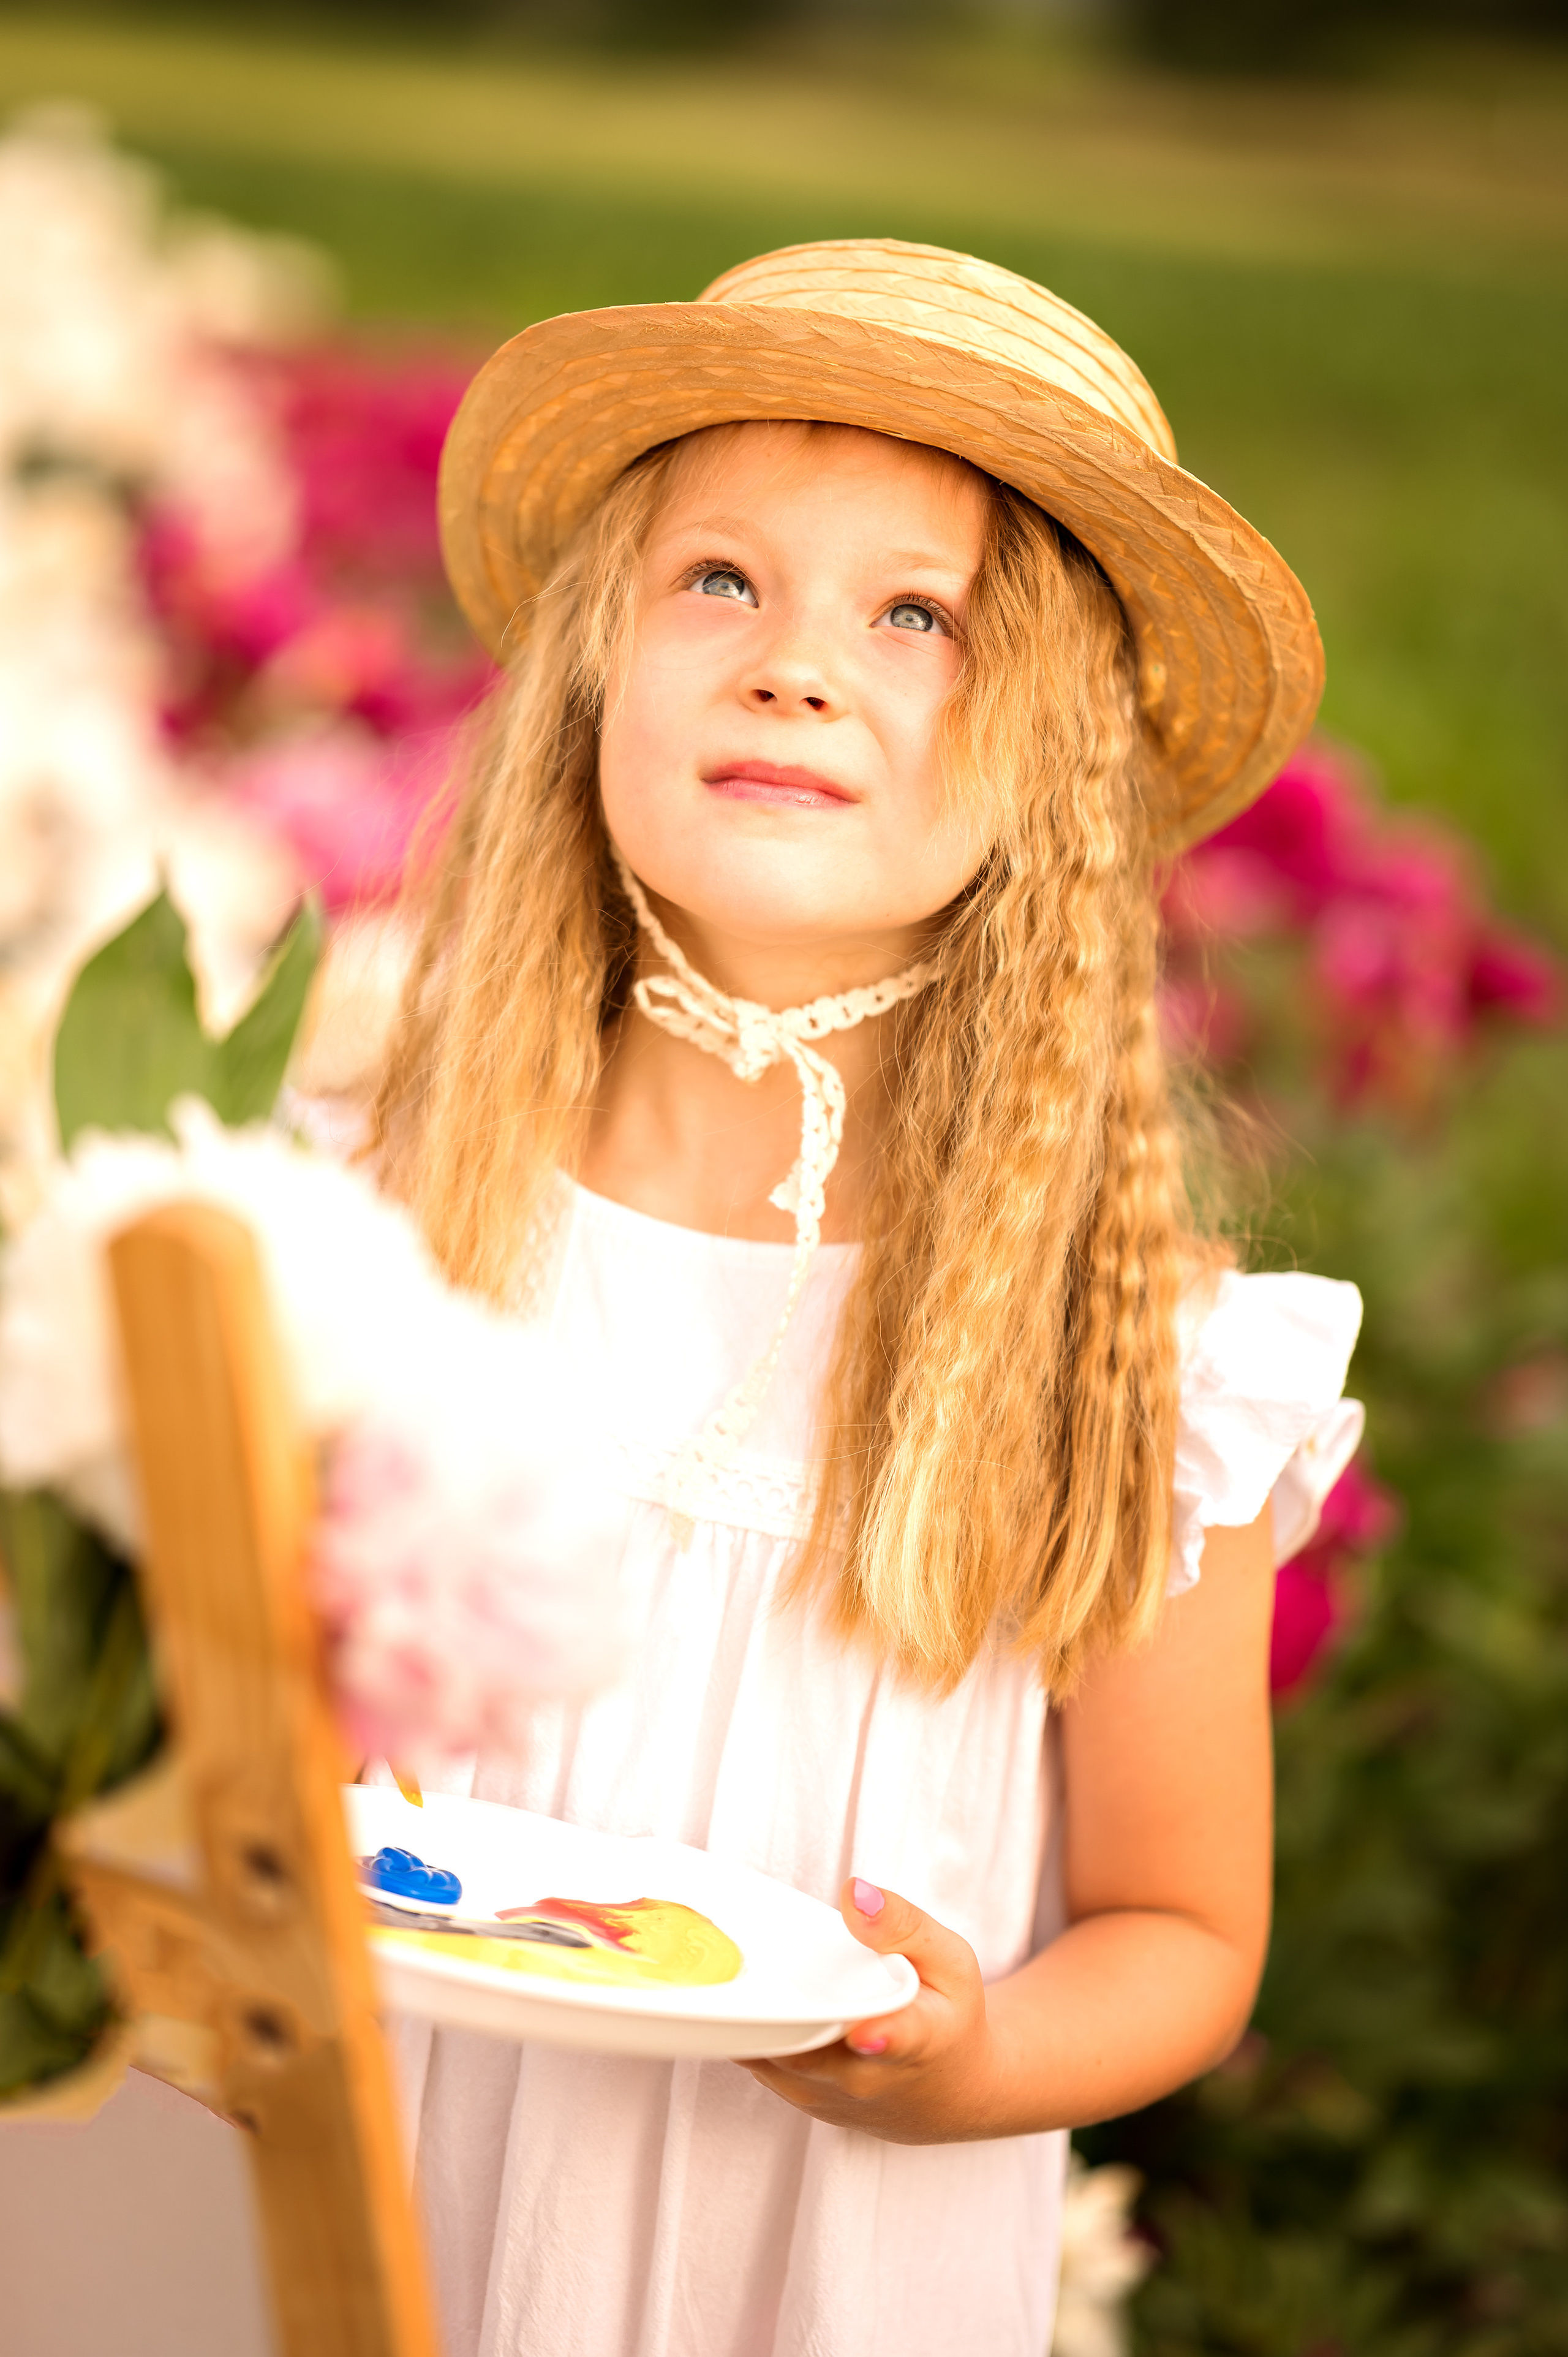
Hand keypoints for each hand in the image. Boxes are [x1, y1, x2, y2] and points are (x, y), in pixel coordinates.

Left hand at [738, 1879, 1004, 2144]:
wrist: (947, 2091)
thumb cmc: (949, 2015)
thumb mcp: (949, 1960)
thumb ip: (903, 1924)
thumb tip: (856, 1893)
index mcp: (919, 2039)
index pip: (899, 2041)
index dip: (881, 2036)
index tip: (865, 2031)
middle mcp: (870, 2079)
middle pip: (813, 2049)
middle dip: (783, 2011)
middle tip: (747, 1965)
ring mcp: (830, 2096)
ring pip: (775, 2057)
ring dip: (756, 2018)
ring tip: (737, 1973)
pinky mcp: (801, 2101)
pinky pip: (762, 2061)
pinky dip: (752, 2030)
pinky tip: (750, 1995)